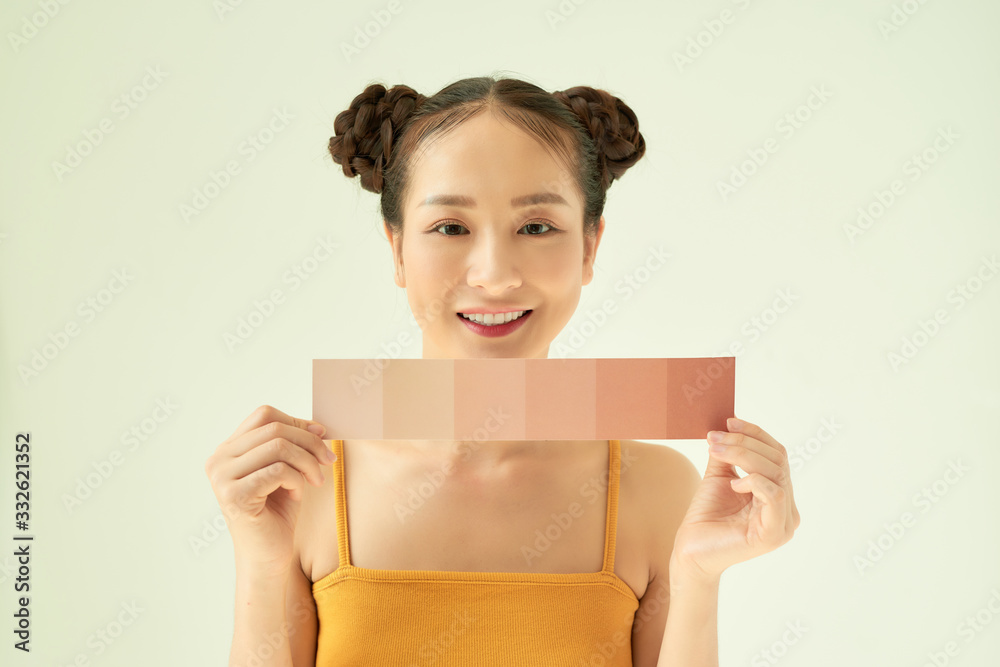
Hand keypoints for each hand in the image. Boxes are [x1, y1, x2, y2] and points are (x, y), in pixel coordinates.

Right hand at [203, 405, 335, 575]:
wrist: (268, 557)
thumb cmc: (277, 514)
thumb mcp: (286, 470)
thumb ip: (292, 445)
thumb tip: (317, 426)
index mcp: (227, 450)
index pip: (264, 415)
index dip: (297, 421)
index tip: (321, 436)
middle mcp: (218, 460)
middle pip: (274, 429)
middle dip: (309, 442)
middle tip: (328, 459)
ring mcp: (222, 478)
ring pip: (278, 447)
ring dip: (307, 462)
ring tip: (316, 480)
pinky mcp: (234, 496)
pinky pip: (279, 471)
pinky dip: (298, 480)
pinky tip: (298, 494)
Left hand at [671, 417, 800, 581]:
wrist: (690, 549)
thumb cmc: (706, 516)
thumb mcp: (718, 476)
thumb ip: (728, 454)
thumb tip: (728, 425)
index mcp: (778, 493)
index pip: (777, 454)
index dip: (755, 434)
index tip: (729, 422)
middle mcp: (787, 508)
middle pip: (777, 460)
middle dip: (744, 443)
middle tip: (715, 438)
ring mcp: (784, 523)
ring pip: (775, 473)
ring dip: (743, 456)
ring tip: (716, 452)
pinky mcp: (774, 534)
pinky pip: (775, 495)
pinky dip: (754, 481)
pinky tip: (733, 484)